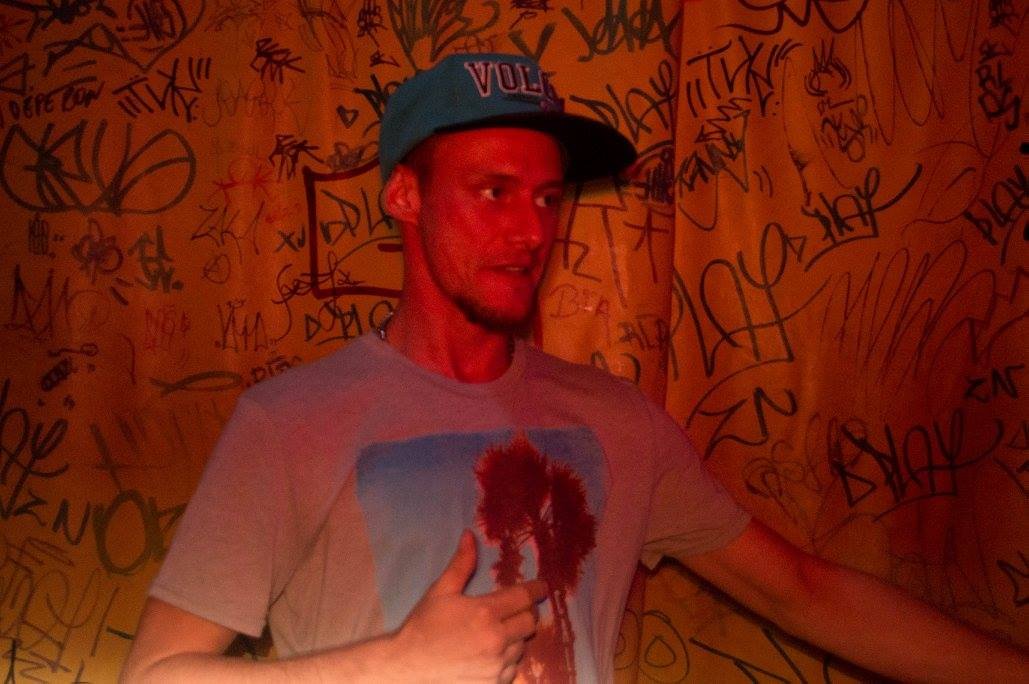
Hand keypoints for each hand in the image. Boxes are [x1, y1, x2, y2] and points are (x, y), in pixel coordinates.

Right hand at [389, 530, 546, 682]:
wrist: (407, 666)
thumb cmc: (424, 625)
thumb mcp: (441, 591)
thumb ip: (461, 563)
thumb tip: (470, 535)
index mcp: (486, 613)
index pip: (524, 597)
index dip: (536, 590)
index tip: (542, 587)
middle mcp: (497, 640)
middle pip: (530, 621)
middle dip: (526, 611)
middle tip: (515, 608)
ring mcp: (497, 666)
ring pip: (523, 645)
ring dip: (516, 636)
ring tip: (498, 631)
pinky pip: (514, 667)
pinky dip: (508, 658)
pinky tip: (492, 653)